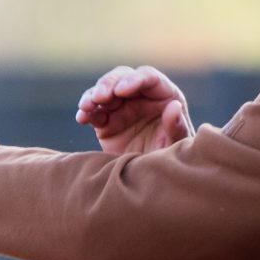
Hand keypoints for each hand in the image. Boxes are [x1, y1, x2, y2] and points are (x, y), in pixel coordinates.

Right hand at [76, 66, 191, 155]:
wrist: (153, 181)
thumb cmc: (171, 159)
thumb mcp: (177, 145)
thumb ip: (176, 127)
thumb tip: (174, 106)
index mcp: (164, 95)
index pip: (149, 78)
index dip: (135, 80)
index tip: (122, 90)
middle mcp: (142, 97)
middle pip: (123, 78)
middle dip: (109, 84)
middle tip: (101, 97)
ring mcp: (122, 108)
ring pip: (104, 91)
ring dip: (93, 95)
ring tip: (87, 106)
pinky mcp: (106, 122)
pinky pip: (94, 112)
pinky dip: (86, 112)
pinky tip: (82, 118)